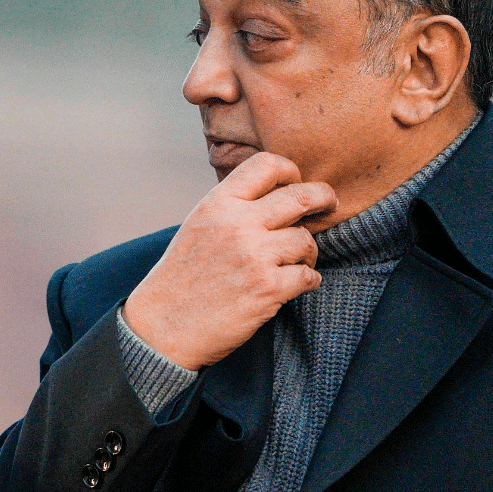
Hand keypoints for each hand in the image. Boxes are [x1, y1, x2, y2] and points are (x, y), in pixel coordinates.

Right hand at [125, 152, 336, 369]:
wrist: (164, 325)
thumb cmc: (182, 277)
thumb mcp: (199, 226)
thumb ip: (232, 207)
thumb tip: (277, 195)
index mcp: (218, 204)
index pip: (267, 165)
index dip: (290, 171)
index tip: (296, 184)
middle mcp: (237, 224)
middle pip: (301, 196)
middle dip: (324, 199)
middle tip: (328, 206)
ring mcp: (254, 256)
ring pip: (307, 240)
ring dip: (308, 253)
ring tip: (295, 263)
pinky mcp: (268, 289)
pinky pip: (308, 276)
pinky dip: (308, 281)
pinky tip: (295, 285)